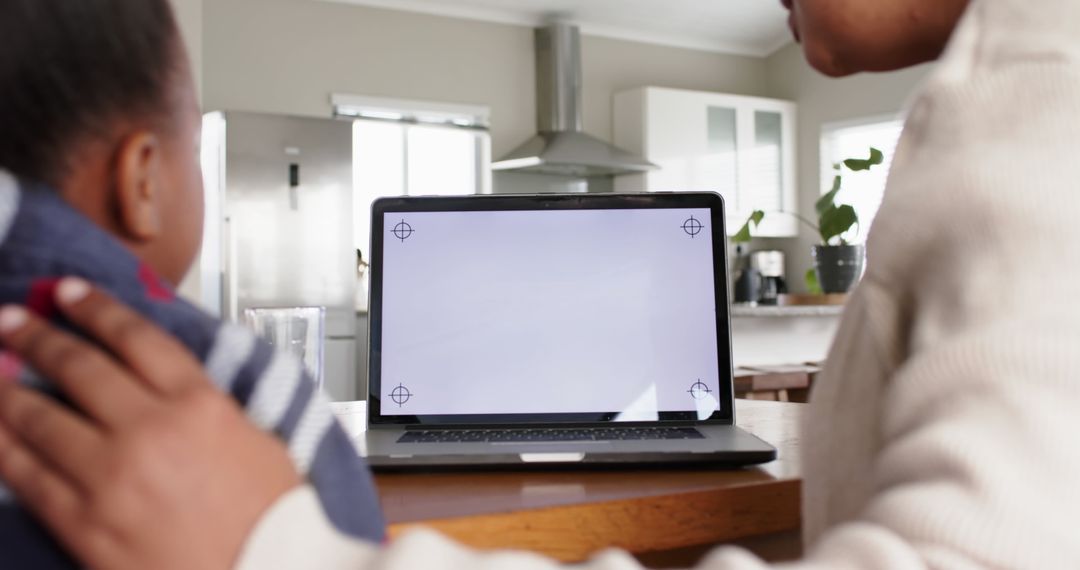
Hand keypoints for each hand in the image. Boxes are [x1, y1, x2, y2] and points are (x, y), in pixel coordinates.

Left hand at [0, 278, 300, 569]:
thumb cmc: (271, 517)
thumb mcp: (257, 437)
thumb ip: (207, 403)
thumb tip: (164, 381)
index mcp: (201, 404)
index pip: (135, 337)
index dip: (95, 308)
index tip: (68, 292)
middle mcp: (151, 430)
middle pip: (79, 367)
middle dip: (36, 336)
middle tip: (11, 319)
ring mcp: (111, 476)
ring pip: (39, 416)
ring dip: (5, 385)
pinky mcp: (84, 523)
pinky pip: (27, 475)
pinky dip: (3, 444)